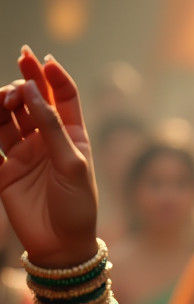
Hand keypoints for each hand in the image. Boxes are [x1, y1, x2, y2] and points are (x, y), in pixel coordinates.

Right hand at [0, 47, 97, 265]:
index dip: (53, 76)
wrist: (61, 244)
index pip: (63, 97)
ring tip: (5, 100)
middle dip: (25, 82)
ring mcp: (25, 153)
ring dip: (5, 102)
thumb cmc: (77, 206)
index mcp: (73, 137)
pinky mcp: (5, 168)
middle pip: (33, 101)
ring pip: (8, 116)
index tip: (42, 59)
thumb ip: (52, 127)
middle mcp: (48, 140)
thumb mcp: (72, 164)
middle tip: (18, 76)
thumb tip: (31, 89)